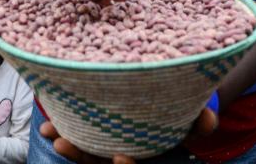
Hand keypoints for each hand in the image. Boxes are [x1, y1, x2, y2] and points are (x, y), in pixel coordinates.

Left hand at [39, 108, 217, 162]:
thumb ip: (201, 121)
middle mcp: (124, 153)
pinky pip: (78, 134)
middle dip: (81, 156)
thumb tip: (208, 118)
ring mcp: (108, 144)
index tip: (121, 157)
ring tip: (49, 132)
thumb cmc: (182, 111)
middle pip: (100, 163)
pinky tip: (48, 123)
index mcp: (147, 153)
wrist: (169, 98)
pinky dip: (62, 128)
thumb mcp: (195, 117)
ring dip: (67, 144)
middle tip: (62, 143)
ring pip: (85, 152)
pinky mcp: (96, 130)